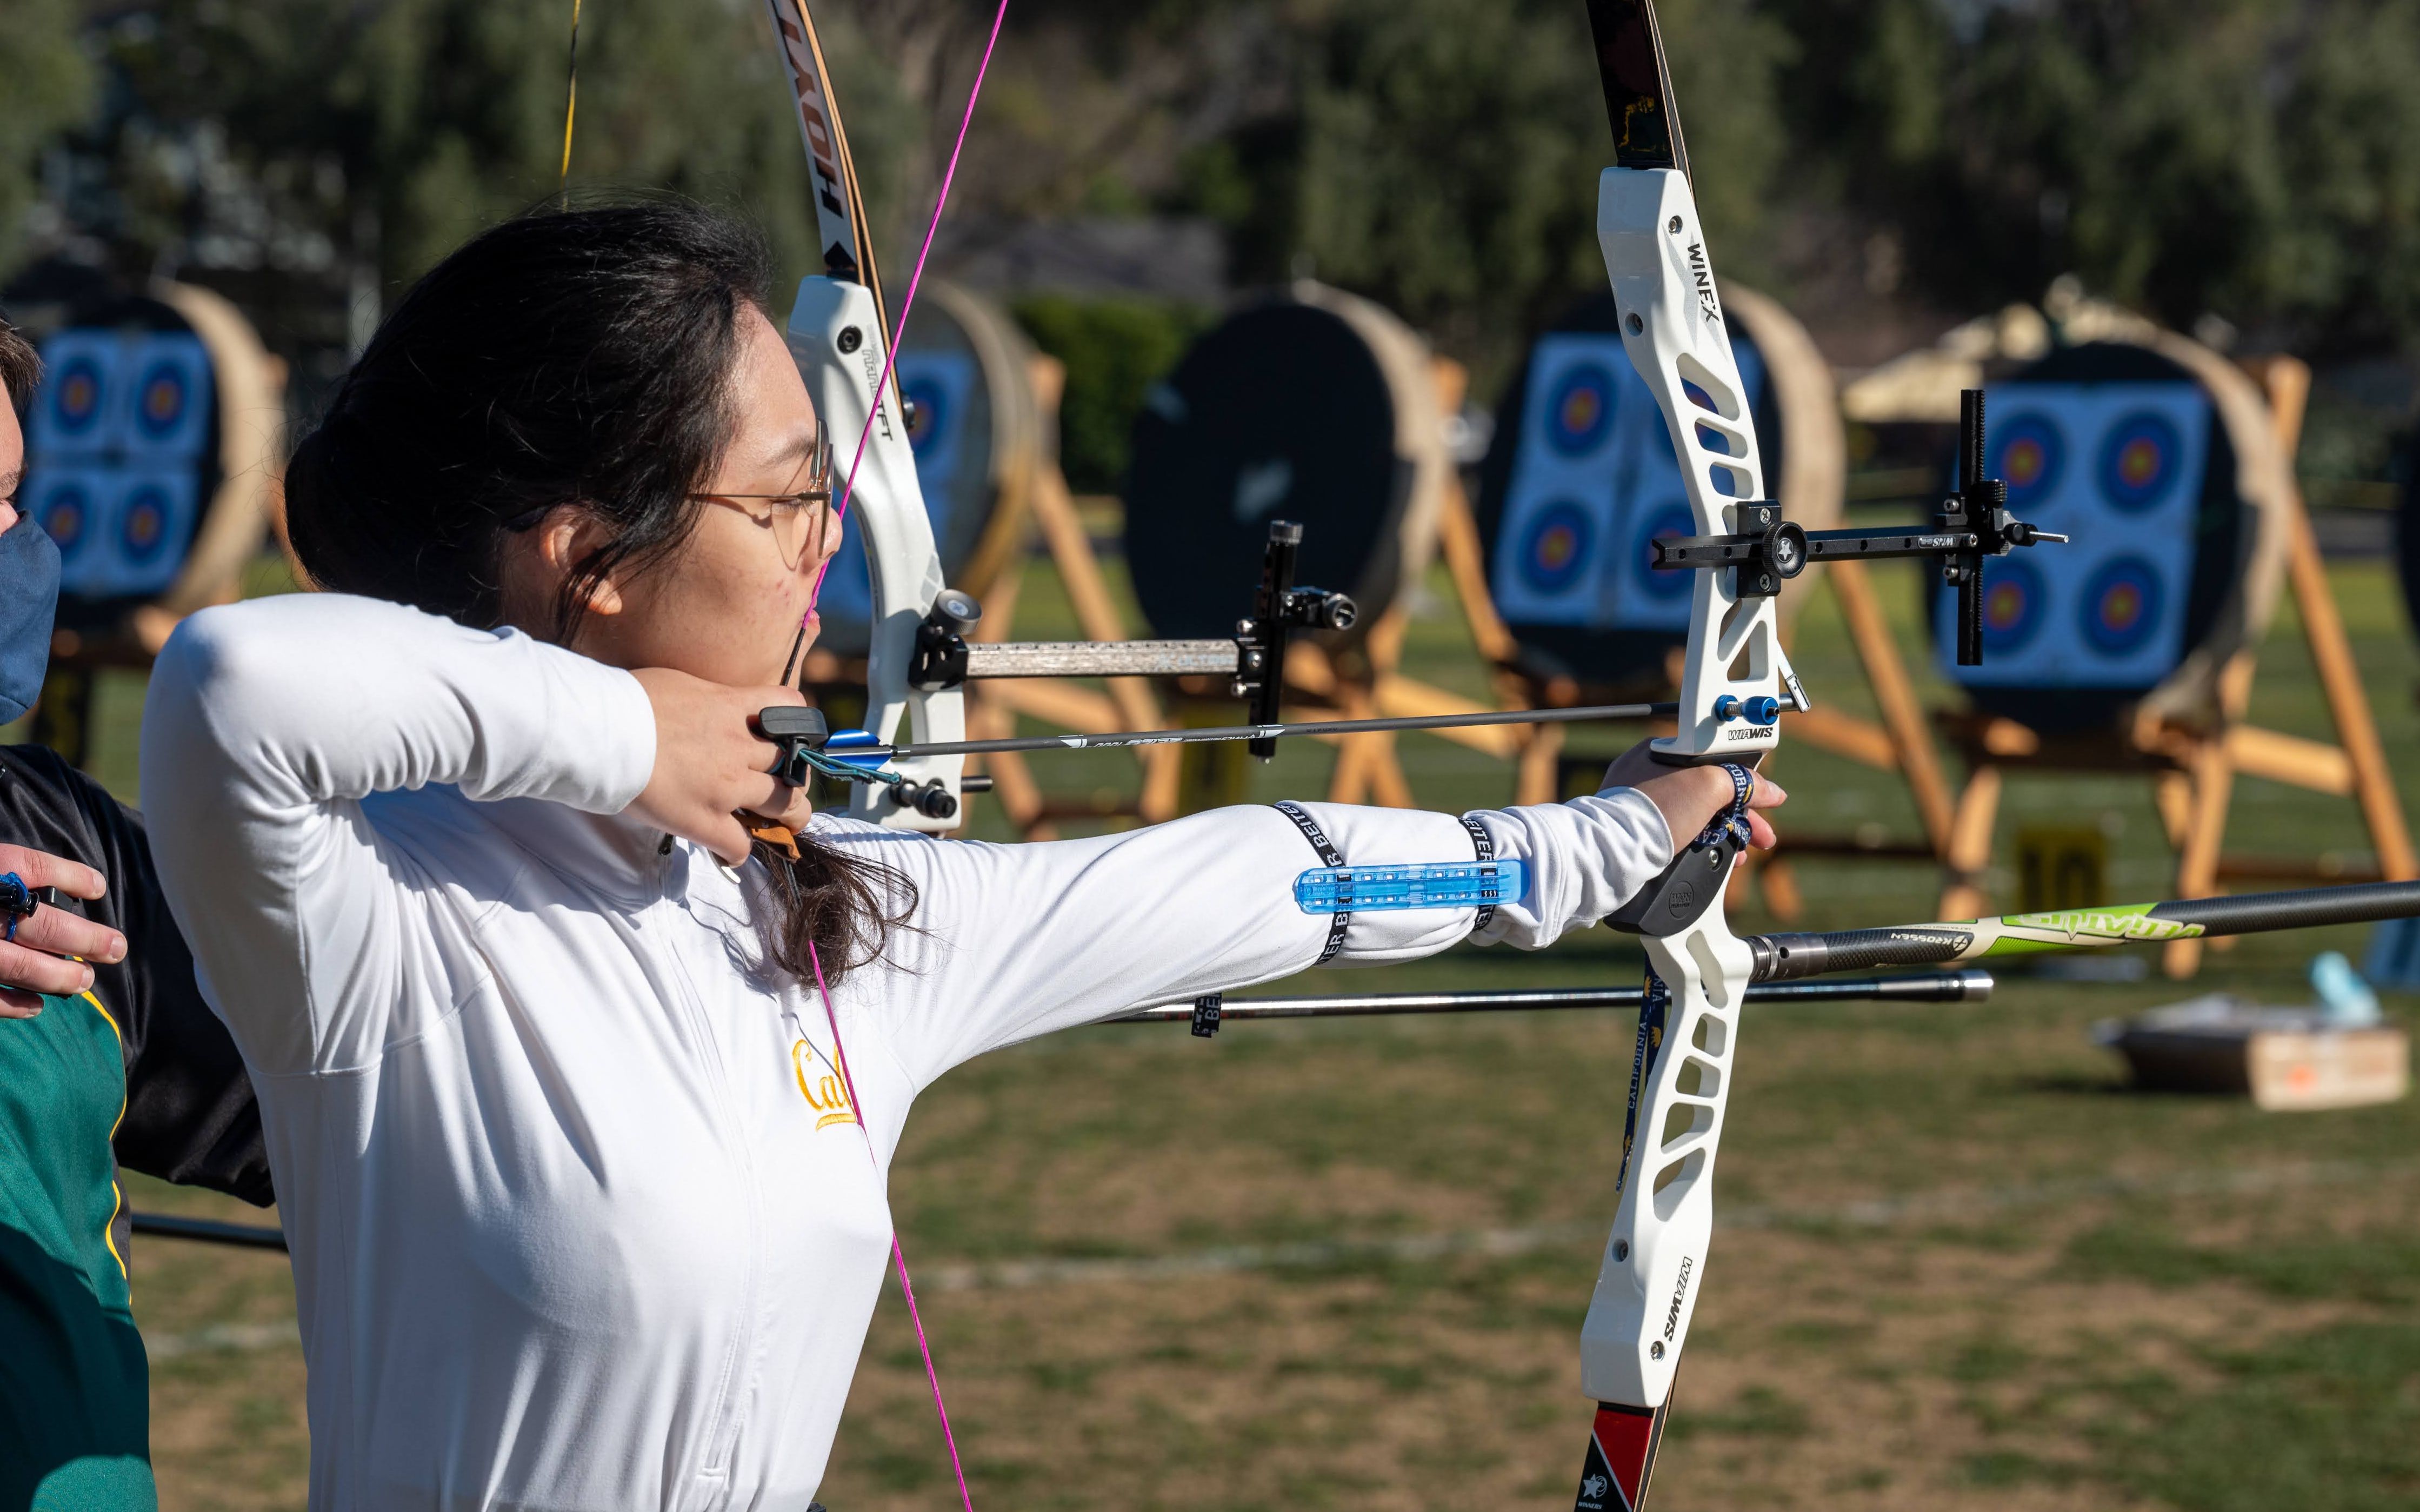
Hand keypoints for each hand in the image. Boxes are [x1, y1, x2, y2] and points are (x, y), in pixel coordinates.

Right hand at [0, 846, 123, 1018]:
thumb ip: (6, 874)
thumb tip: (50, 887)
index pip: (33, 867)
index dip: (73, 876)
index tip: (98, 888)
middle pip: (41, 923)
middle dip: (85, 939)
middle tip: (116, 948)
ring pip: (19, 964)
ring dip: (59, 976)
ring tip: (86, 980)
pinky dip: (15, 1004)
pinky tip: (38, 1006)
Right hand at [627, 670, 816, 864]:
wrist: (599, 731)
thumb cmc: (625, 700)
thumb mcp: (678, 682)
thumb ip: (704, 699)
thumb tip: (707, 705)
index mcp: (731, 707)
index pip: (788, 705)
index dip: (795, 721)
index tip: (790, 734)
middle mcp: (737, 747)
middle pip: (790, 762)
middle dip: (793, 774)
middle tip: (786, 785)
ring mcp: (725, 786)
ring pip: (782, 804)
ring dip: (787, 815)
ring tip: (784, 823)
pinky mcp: (703, 820)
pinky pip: (739, 845)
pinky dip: (739, 852)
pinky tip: (731, 852)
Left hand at [1599, 739, 1785, 851]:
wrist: (1614, 852)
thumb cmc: (1655, 811)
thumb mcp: (1709, 785)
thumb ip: (1743, 783)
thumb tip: (1771, 791)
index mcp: (1661, 752)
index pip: (1716, 761)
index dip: (1745, 784)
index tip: (1764, 803)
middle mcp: (1647, 774)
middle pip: (1708, 792)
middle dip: (1741, 816)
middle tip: (1762, 837)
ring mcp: (1639, 804)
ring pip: (1694, 815)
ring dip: (1723, 833)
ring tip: (1739, 855)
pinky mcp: (1635, 832)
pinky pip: (1676, 834)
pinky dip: (1698, 845)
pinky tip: (1713, 858)